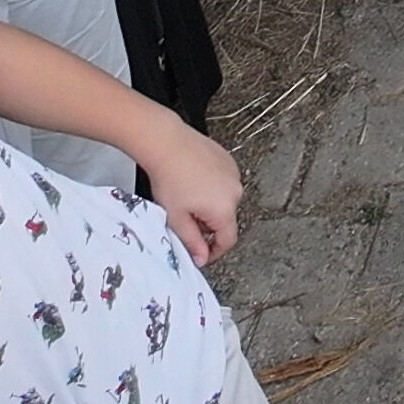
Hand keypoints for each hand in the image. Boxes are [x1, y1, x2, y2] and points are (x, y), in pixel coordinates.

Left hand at [133, 116, 246, 263]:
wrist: (168, 145)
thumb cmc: (170, 179)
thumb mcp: (177, 218)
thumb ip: (192, 242)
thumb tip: (201, 258)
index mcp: (224, 209)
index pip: (228, 241)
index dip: (214, 252)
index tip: (201, 253)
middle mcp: (235, 192)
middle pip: (225, 220)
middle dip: (207, 225)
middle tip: (185, 218)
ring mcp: (234, 174)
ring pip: (224, 200)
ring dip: (209, 205)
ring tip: (187, 196)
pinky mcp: (228, 161)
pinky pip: (224, 182)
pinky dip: (211, 187)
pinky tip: (192, 180)